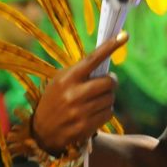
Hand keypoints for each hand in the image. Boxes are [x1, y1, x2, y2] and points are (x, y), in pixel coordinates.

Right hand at [32, 32, 127, 153]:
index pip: (93, 59)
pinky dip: (105, 112)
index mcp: (67, 78)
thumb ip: (80, 71)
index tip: (124, 35)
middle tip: (108, 83)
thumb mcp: (61, 81)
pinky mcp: (84, 127)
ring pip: (110, 99)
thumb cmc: (55, 99)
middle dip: (112, 82)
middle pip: (109, 82)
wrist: (42, 131)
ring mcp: (79, 112)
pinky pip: (108, 113)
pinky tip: (94, 113)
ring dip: (107, 98)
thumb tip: (106, 57)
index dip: (110, 46)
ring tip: (95, 101)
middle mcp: (73, 94)